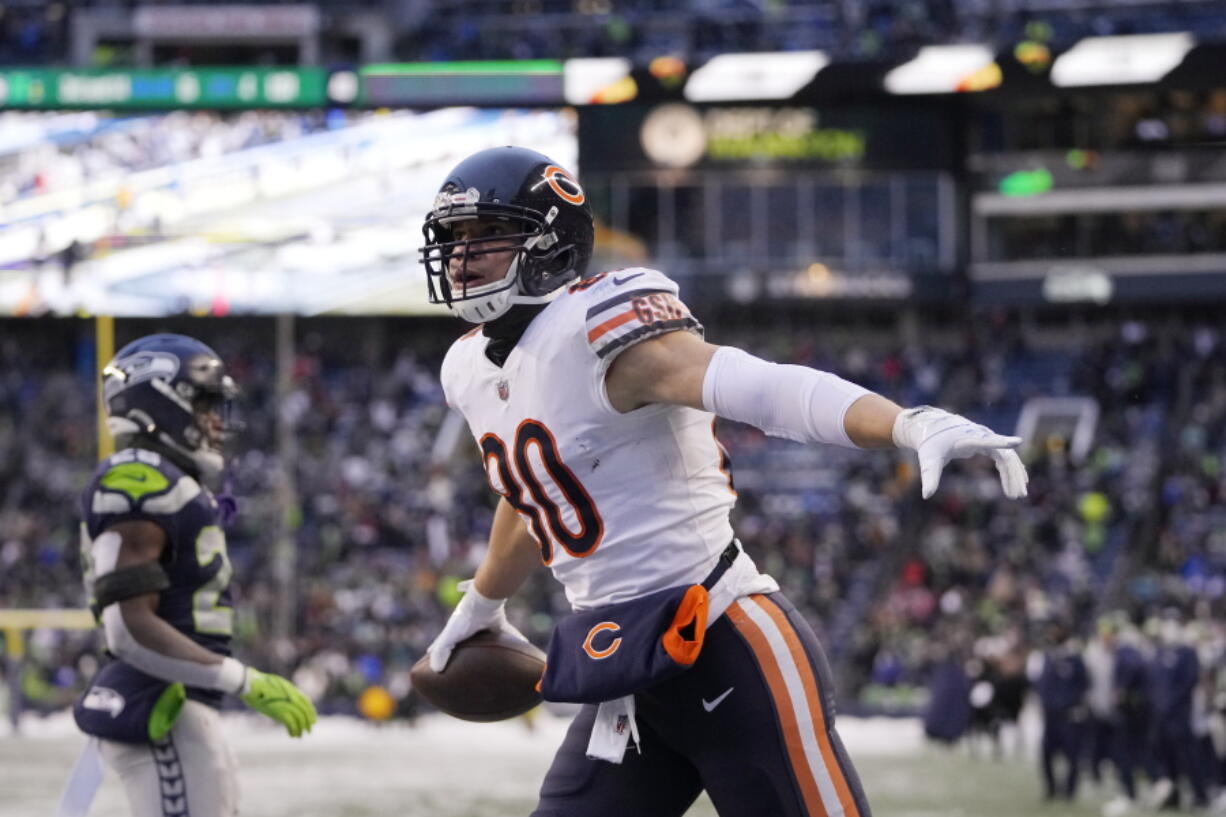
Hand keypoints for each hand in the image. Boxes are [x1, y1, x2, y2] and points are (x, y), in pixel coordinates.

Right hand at [240, 668, 316, 737]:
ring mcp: (286, 704)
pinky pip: (290, 723)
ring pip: (299, 718)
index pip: (306, 701)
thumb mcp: (276, 684)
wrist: (250, 683)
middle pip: (304, 711)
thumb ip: (284, 692)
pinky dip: (293, 730)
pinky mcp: (279, 711)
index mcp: (292, 689)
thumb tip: (289, 700)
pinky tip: (292, 735)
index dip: (311, 711)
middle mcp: (292, 696)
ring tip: (300, 735)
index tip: (312, 719)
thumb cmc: (259, 682)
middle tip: (309, 730)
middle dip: (307, 722)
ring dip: (301, 728)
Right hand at [427, 580, 525, 672]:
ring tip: (492, 652)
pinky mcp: (498, 621)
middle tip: (461, 654)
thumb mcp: (449, 636)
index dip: (436, 649)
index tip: (429, 652)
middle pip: (463, 637)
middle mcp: (468, 625)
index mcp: (455, 629)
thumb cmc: (466, 617)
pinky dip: (514, 637)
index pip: (442, 642)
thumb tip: (435, 670)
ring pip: (486, 635)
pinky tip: (523, 643)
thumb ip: (441, 651)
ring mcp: (483, 623)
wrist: (484, 598)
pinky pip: (507, 632)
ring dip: (488, 641)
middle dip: (461, 644)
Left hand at [892, 406, 1028, 498]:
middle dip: (1014, 475)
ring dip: (1014, 476)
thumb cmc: (929, 443)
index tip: (1018, 441)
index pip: (988, 440)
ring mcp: (987, 438)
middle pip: (1006, 454)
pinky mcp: (986, 443)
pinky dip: (1009, 472)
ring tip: (1017, 496)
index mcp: (969, 438)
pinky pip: (1003, 458)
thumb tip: (926, 496)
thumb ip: (930, 477)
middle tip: (1019, 496)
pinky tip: (1013, 486)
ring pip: (1008, 457)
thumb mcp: (929, 460)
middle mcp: (982, 436)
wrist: (929, 427)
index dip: (1002, 442)